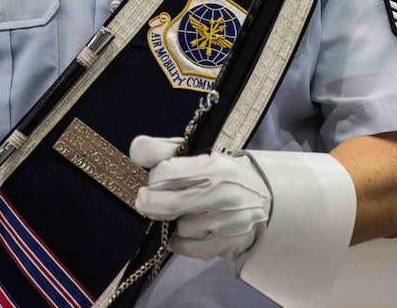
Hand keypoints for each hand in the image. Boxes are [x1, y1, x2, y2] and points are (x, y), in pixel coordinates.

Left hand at [130, 136, 271, 263]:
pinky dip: (181, 241)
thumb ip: (161, 150)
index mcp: (212, 166)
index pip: (166, 172)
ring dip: (173, 223)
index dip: (155, 177)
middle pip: (168, 205)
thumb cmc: (217, 174)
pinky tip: (189, 231)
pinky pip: (188, 248)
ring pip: (180, 228)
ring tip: (183, 213)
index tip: (156, 178)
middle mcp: (222, 193)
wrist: (261, 197)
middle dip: (150, 204)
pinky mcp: (228, 243)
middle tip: (147, 201)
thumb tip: (135, 149)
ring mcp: (227, 221)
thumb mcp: (194, 154)